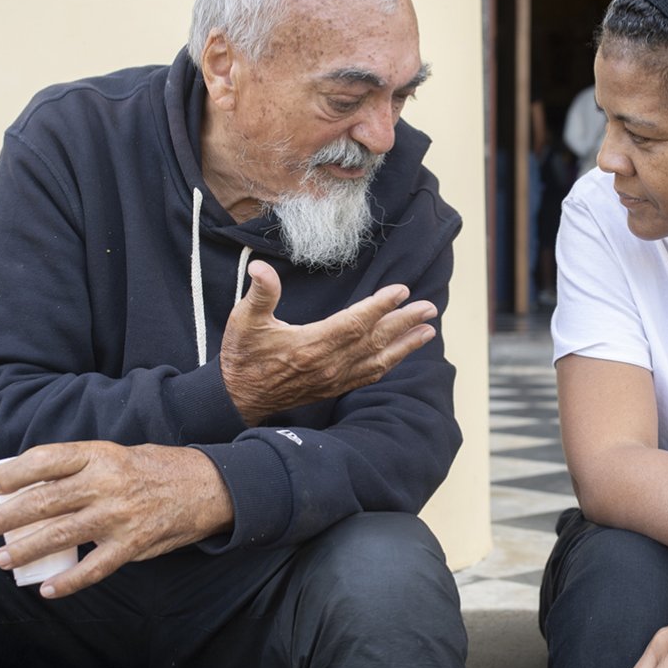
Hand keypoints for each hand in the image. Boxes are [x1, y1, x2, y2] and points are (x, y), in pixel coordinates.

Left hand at [0, 441, 233, 597]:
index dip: (15, 472)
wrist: (210, 486)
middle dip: (7, 516)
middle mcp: (107, 483)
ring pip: (62, 534)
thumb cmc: (160, 468)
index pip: (48, 460)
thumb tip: (38, 487)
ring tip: (1, 559)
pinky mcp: (135, 543)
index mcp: (102, 455)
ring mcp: (120, 515)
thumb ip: (85, 470)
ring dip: (26, 549)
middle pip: (45, 500)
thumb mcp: (121, 455)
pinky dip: (69, 581)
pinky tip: (48, 589)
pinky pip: (95, 567)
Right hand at [220, 259, 438, 423]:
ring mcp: (334, 379)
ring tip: (428, 330)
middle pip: (375, 340)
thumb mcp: (244, 321)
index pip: (355, 322)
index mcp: (311, 345)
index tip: (401, 290)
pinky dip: (389, 363)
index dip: (380, 306)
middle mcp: (329, 365)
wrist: (238, 398)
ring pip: (378, 360)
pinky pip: (369, 375)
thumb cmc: (242, 356)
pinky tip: (401, 354)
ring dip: (405, 345)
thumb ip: (260, 294)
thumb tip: (260, 269)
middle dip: (404, 322)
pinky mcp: (333, 388)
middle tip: (429, 308)